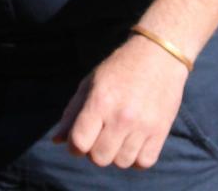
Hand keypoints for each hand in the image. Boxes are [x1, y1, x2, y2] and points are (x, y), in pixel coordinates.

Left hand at [52, 33, 188, 169]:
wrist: (159, 54)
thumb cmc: (119, 68)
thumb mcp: (90, 82)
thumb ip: (72, 112)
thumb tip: (56, 140)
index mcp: (100, 100)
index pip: (79, 143)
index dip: (74, 146)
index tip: (79, 139)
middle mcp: (121, 116)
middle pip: (99, 158)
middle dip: (94, 150)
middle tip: (100, 134)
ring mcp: (143, 125)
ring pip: (121, 163)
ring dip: (116, 153)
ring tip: (118, 135)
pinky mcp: (161, 131)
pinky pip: (143, 162)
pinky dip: (136, 157)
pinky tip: (134, 140)